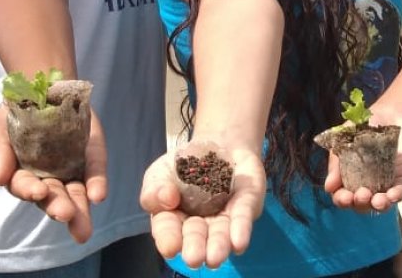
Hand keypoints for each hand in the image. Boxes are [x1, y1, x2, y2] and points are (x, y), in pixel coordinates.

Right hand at [0, 105, 107, 242]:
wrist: (45, 86)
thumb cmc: (16, 111)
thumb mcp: (0, 125)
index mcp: (21, 174)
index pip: (25, 186)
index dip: (30, 190)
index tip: (39, 191)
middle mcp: (47, 177)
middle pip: (52, 197)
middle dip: (58, 207)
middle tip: (65, 214)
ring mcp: (71, 169)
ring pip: (76, 193)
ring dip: (80, 208)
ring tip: (82, 228)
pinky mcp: (90, 157)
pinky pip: (94, 172)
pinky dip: (97, 184)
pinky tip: (98, 195)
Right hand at [139, 144, 265, 268]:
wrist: (218, 143)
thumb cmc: (184, 164)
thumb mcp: (160, 173)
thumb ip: (154, 189)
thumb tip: (167, 198)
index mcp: (174, 220)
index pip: (168, 231)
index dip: (169, 239)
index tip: (171, 246)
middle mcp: (201, 224)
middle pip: (197, 237)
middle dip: (195, 247)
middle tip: (194, 257)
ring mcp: (225, 216)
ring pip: (221, 233)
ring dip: (219, 245)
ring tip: (215, 257)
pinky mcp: (246, 204)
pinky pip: (243, 217)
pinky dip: (241, 229)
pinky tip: (239, 242)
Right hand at [325, 114, 401, 212]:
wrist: (391, 113)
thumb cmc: (365, 127)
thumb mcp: (345, 141)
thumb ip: (336, 162)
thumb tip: (329, 186)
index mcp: (352, 179)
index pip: (344, 197)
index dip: (342, 200)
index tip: (343, 196)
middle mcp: (369, 186)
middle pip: (363, 205)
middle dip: (360, 204)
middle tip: (360, 194)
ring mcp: (388, 184)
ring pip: (383, 203)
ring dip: (379, 205)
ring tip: (377, 201)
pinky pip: (401, 191)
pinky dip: (397, 195)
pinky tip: (392, 195)